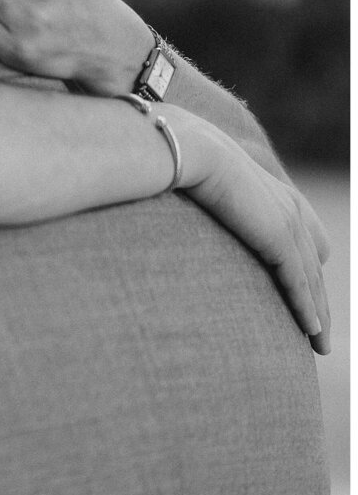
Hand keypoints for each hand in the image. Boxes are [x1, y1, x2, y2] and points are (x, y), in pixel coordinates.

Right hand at [170, 107, 331, 353]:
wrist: (185, 149)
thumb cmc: (178, 161)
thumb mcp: (198, 183)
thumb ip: (204, 199)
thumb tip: (174, 206)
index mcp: (274, 194)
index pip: (304, 240)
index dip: (307, 271)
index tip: (306, 295)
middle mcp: (289, 209)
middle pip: (314, 266)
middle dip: (319, 301)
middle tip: (319, 333)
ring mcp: (287, 224)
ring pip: (312, 281)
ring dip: (318, 315)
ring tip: (320, 345)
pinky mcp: (279, 238)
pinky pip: (299, 283)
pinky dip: (307, 309)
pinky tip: (311, 331)